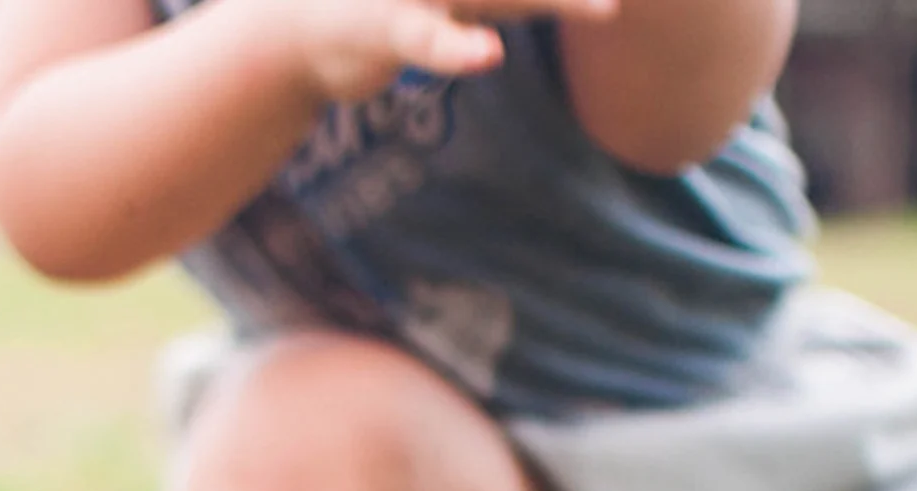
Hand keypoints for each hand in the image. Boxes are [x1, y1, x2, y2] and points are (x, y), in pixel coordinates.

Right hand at [265, 0, 619, 104]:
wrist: (293, 34)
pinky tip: (487, 59)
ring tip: (607, 8)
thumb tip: (509, 25)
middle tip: (623, 5)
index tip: (618, 11)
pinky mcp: (388, 27)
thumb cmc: (375, 12)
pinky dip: (455, 50)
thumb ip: (499, 4)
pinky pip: (427, 40)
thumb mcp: (447, 8)